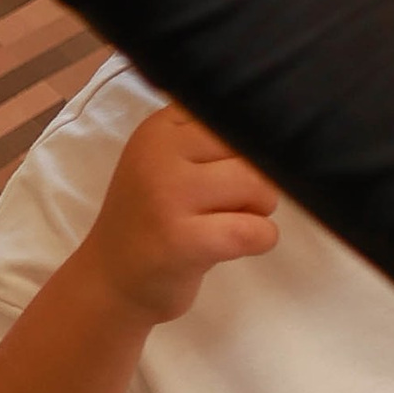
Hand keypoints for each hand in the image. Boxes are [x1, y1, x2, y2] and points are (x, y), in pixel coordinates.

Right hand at [82, 103, 279, 324]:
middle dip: (258, 179)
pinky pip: (255, 231)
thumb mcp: (170, 162)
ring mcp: (167, 196)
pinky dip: (261, 240)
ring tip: (229, 221)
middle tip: (229, 204)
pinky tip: (234, 245)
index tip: (228, 170)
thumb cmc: (155, 217)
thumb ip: (212, 138)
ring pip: (260, 186)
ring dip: (260, 210)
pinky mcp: (181, 241)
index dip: (250, 146)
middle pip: (252, 149)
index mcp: (160, 128)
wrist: (111, 278)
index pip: (235, 114)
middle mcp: (159, 154)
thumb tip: (282, 127)